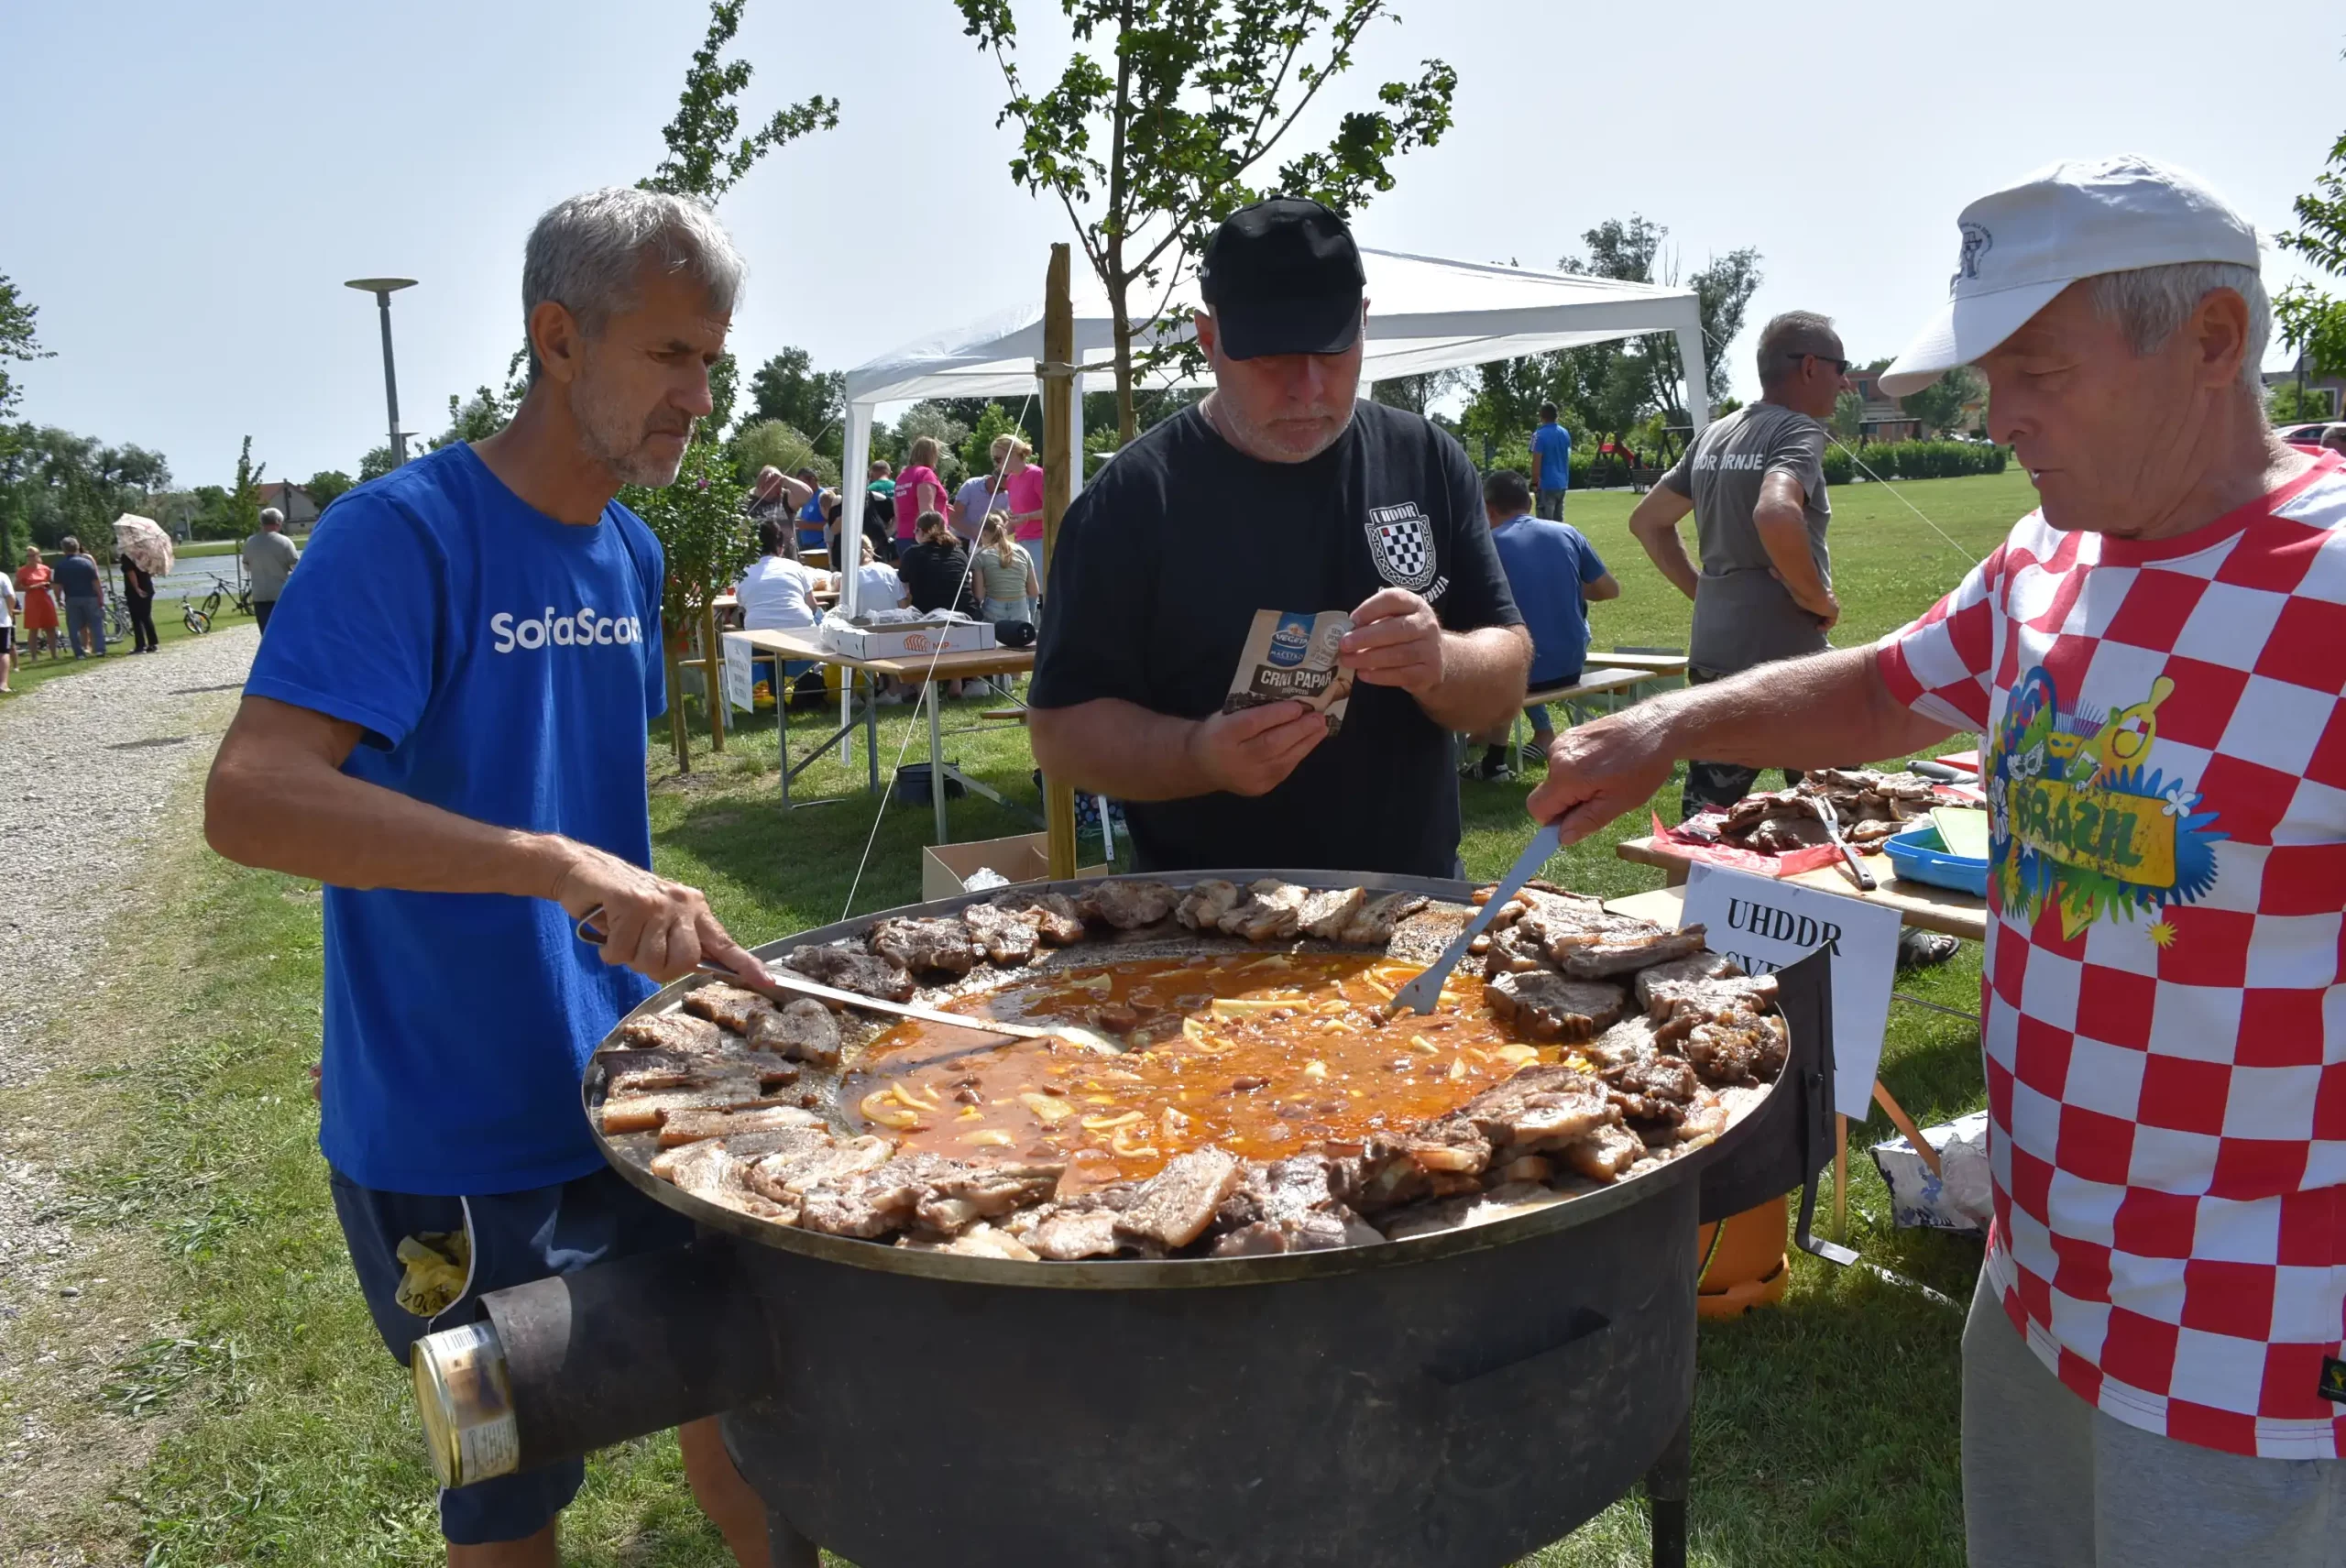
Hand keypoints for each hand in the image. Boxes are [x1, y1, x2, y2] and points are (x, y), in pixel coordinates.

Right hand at [550, 842, 769, 986]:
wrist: (581, 870)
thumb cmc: (619, 903)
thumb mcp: (659, 918)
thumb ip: (678, 940)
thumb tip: (695, 968)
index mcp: (694, 908)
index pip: (724, 943)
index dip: (746, 966)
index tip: (768, 983)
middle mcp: (681, 903)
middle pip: (683, 963)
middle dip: (658, 969)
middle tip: (640, 952)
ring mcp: (657, 902)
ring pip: (650, 962)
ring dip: (628, 958)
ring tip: (621, 935)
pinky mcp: (630, 902)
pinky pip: (621, 952)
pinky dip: (608, 951)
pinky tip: (605, 929)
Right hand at [1187, 701, 1327, 796]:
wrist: (1202, 765)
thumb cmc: (1218, 732)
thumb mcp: (1226, 715)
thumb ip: (1252, 708)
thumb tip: (1290, 698)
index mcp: (1222, 734)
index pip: (1252, 724)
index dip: (1277, 715)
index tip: (1298, 706)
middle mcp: (1235, 759)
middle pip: (1271, 744)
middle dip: (1299, 730)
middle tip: (1319, 717)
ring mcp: (1248, 777)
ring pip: (1282, 760)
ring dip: (1306, 743)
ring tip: (1321, 728)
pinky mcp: (1259, 788)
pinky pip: (1284, 770)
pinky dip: (1299, 754)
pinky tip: (1310, 742)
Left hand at [1339, 588, 1443, 694]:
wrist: (1436, 659)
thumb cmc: (1405, 635)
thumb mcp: (1394, 619)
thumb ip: (1373, 621)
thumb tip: (1347, 631)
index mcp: (1415, 604)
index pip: (1394, 599)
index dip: (1371, 608)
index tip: (1352, 619)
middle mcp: (1426, 624)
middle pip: (1396, 629)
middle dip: (1366, 637)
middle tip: (1344, 644)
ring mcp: (1430, 649)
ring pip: (1399, 654)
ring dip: (1369, 658)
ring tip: (1348, 661)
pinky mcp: (1429, 672)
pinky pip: (1402, 675)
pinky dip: (1379, 675)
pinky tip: (1363, 674)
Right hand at [1524, 706, 1679, 844]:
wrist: (1658, 726)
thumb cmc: (1643, 766)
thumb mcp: (1619, 802)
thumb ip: (1587, 821)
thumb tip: (1563, 837)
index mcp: (1565, 775)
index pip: (1537, 808)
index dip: (1553, 822)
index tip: (1577, 822)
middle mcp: (1556, 756)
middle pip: (1546, 794)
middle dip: (1567, 804)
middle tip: (1601, 799)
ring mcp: (1562, 741)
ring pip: (1556, 779)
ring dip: (1575, 787)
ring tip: (1607, 779)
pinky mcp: (1571, 733)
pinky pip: (1565, 762)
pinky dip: (1579, 770)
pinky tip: (1604, 764)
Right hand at [1768, 570, 1838, 631]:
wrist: (1812, 590)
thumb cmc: (1803, 587)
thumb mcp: (1791, 583)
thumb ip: (1782, 577)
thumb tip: (1770, 569)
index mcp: (1822, 591)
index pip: (1823, 599)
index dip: (1818, 607)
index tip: (1812, 612)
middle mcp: (1829, 598)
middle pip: (1829, 609)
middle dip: (1822, 616)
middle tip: (1814, 622)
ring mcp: (1833, 605)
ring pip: (1831, 616)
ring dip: (1824, 622)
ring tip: (1816, 627)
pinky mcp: (1834, 612)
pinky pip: (1832, 622)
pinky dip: (1826, 626)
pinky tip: (1818, 628)